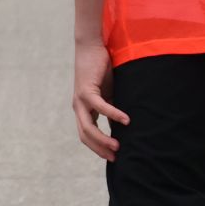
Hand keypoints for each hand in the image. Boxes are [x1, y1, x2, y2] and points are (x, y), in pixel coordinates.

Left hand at [72, 40, 127, 160]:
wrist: (92, 47)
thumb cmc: (102, 70)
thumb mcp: (109, 94)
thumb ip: (112, 110)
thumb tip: (122, 126)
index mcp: (83, 110)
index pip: (87, 135)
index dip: (98, 148)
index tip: (113, 157)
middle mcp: (78, 107)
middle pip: (85, 135)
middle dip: (99, 148)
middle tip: (115, 158)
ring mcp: (80, 100)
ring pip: (88, 126)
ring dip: (103, 139)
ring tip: (118, 147)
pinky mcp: (86, 90)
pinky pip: (100, 107)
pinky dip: (113, 114)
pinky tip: (126, 120)